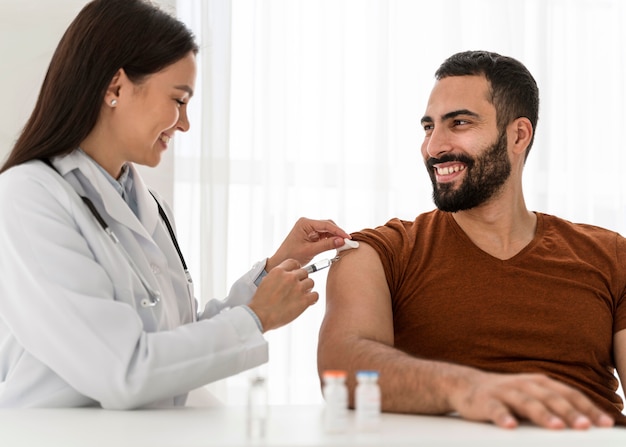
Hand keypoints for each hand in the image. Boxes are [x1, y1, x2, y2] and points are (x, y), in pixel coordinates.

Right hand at [247, 259, 317, 331]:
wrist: (260, 316)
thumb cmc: (260, 302)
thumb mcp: (265, 282)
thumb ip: (277, 277)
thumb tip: (283, 277)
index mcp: (279, 271)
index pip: (294, 263)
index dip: (296, 269)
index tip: (295, 275)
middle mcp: (290, 277)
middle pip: (304, 272)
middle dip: (302, 279)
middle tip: (297, 288)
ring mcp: (298, 288)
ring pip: (311, 282)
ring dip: (307, 288)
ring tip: (301, 295)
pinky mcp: (304, 300)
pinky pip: (315, 295)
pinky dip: (312, 299)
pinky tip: (307, 302)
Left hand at [265, 218, 349, 270]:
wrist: (281, 262)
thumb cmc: (291, 255)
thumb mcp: (310, 250)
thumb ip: (326, 245)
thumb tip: (341, 241)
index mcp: (305, 223)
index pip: (326, 224)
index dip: (339, 231)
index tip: (348, 238)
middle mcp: (307, 223)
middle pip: (328, 225)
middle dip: (338, 233)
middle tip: (347, 242)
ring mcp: (309, 229)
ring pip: (327, 230)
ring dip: (335, 237)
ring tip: (343, 245)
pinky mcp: (311, 235)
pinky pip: (324, 236)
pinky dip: (330, 240)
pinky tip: (335, 245)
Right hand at [449, 370, 614, 428]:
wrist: (466, 385)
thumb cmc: (507, 395)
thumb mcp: (533, 396)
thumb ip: (555, 405)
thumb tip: (588, 422)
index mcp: (540, 383)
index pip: (569, 394)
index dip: (587, 408)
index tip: (605, 423)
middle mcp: (525, 384)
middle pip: (551, 398)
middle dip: (569, 412)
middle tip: (585, 426)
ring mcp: (504, 391)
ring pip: (526, 402)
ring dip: (542, 414)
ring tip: (555, 427)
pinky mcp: (485, 401)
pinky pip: (495, 409)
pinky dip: (503, 417)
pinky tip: (510, 426)